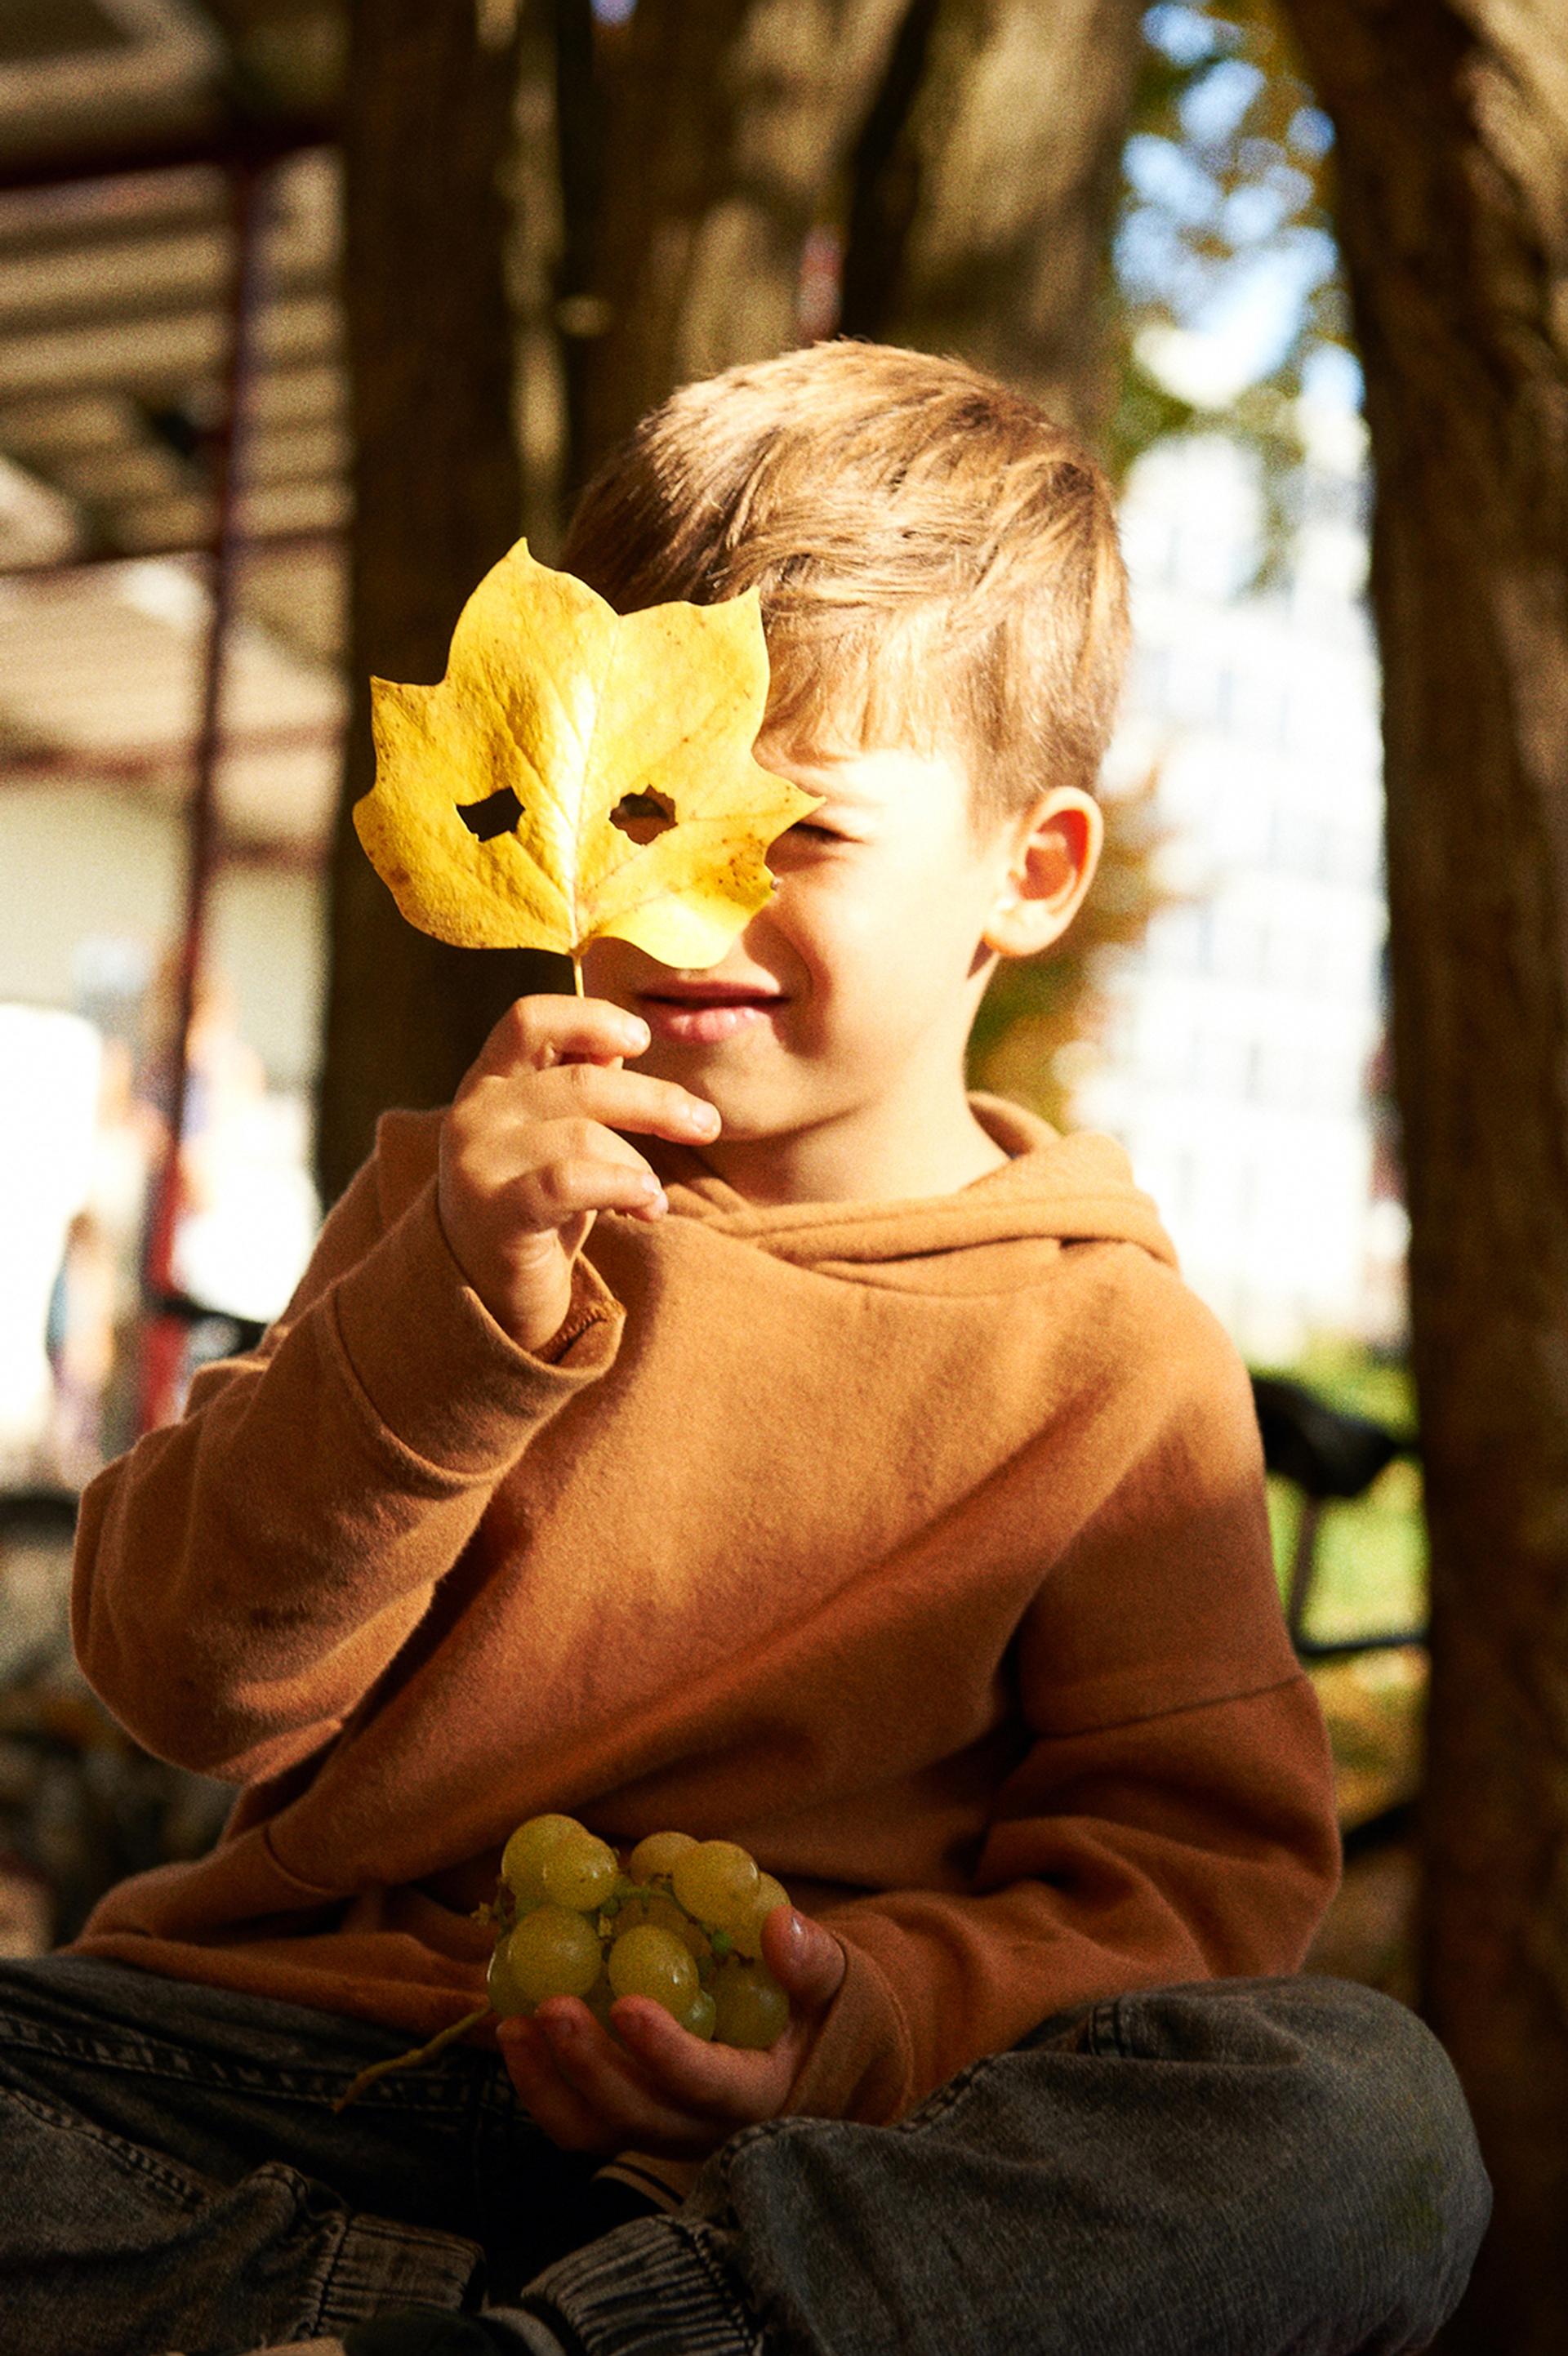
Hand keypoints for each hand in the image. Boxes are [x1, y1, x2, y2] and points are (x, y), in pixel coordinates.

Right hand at [437, 993, 721, 1351]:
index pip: (530, 1019)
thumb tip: (625, 1041)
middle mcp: (475, 1113)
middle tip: (706, 1124)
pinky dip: (623, 1186)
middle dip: (656, 1101)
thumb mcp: (555, 1134)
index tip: (642, 1039)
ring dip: (640, 1163)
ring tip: (656, 1197)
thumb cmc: (534, 1202)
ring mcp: (479, 1163)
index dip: (591, 1018)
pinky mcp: (495, 1213)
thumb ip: (580, 1085)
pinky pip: (571, 1181)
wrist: (486, 1292)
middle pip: (580, 1081)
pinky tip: (647, 1205)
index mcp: (489, 1081)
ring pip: (582, 1134)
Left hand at [497, 1905, 847, 2159]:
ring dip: (549, 2084)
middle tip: (550, 2007)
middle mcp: (704, 2129)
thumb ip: (811, 1960)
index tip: (627, 2005)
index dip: (666, 2054)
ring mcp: (662, 2130)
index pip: (708, 2087)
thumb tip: (782, 1926)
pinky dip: (541, 2084)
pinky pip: (579, 2120)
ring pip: (596, 2131)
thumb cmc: (820, 2006)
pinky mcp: (632, 2118)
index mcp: (758, 2096)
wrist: (812, 2050)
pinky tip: (513, 2033)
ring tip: (513, 2026)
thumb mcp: (835, 1979)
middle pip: (638, 2117)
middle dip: (589, 2067)